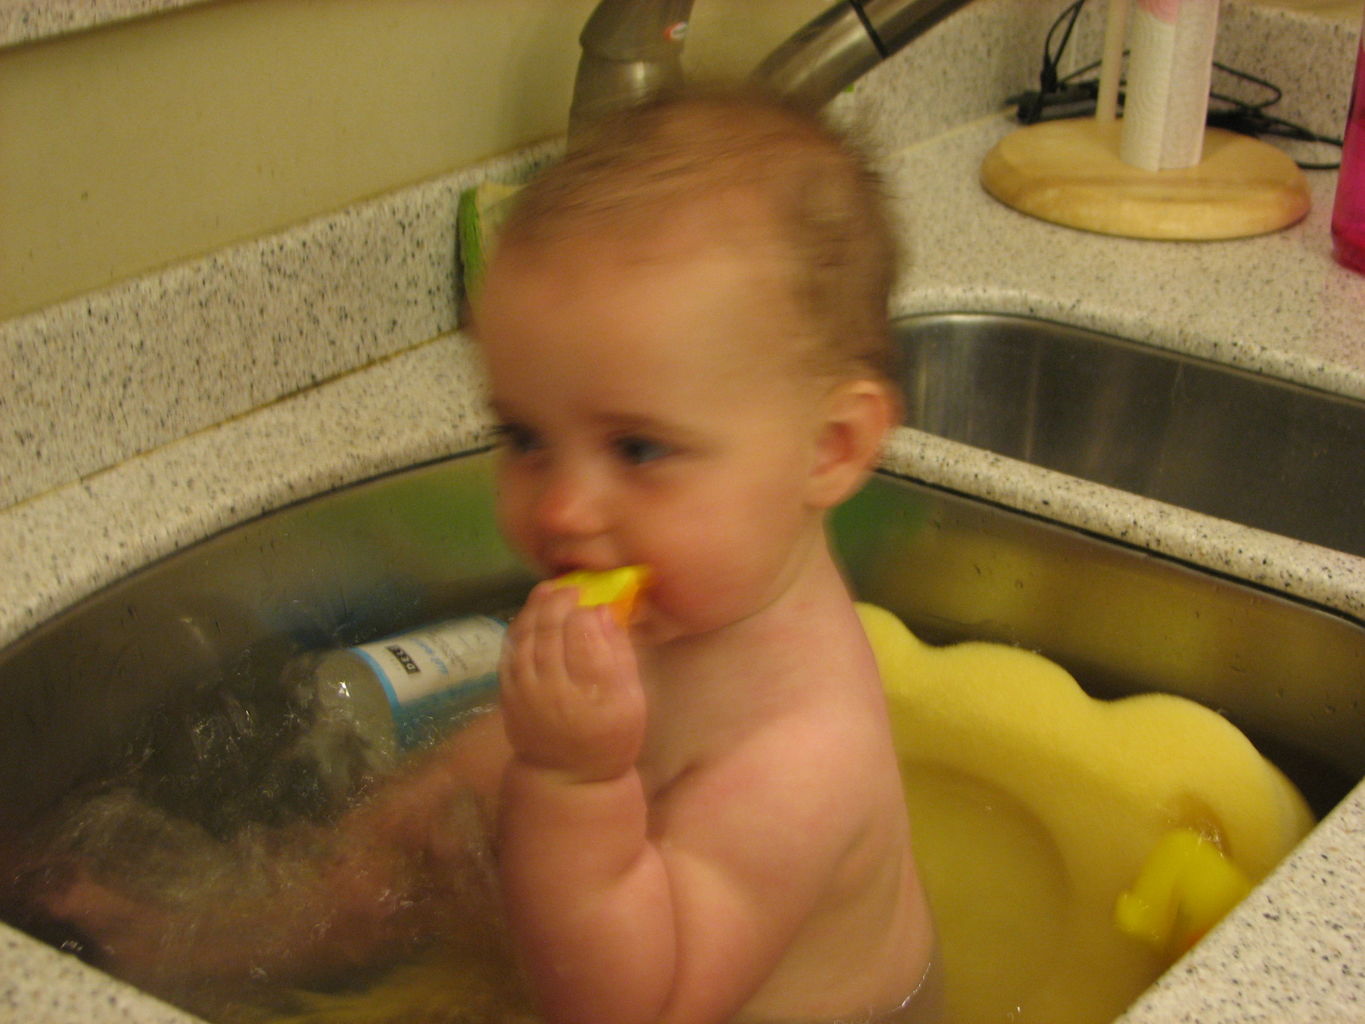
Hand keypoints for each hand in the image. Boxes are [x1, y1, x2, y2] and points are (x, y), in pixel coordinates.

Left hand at [499, 583, 645, 783]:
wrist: (567, 775)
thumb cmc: (610, 737)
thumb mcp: (632, 701)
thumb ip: (620, 654)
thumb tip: (605, 612)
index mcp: (593, 694)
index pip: (585, 637)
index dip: (588, 612)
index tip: (595, 603)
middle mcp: (555, 691)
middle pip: (552, 633)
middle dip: (560, 603)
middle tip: (572, 588)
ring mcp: (525, 692)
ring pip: (527, 638)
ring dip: (536, 609)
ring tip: (550, 591)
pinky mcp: (507, 694)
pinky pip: (509, 651)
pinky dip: (518, 627)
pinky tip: (530, 613)